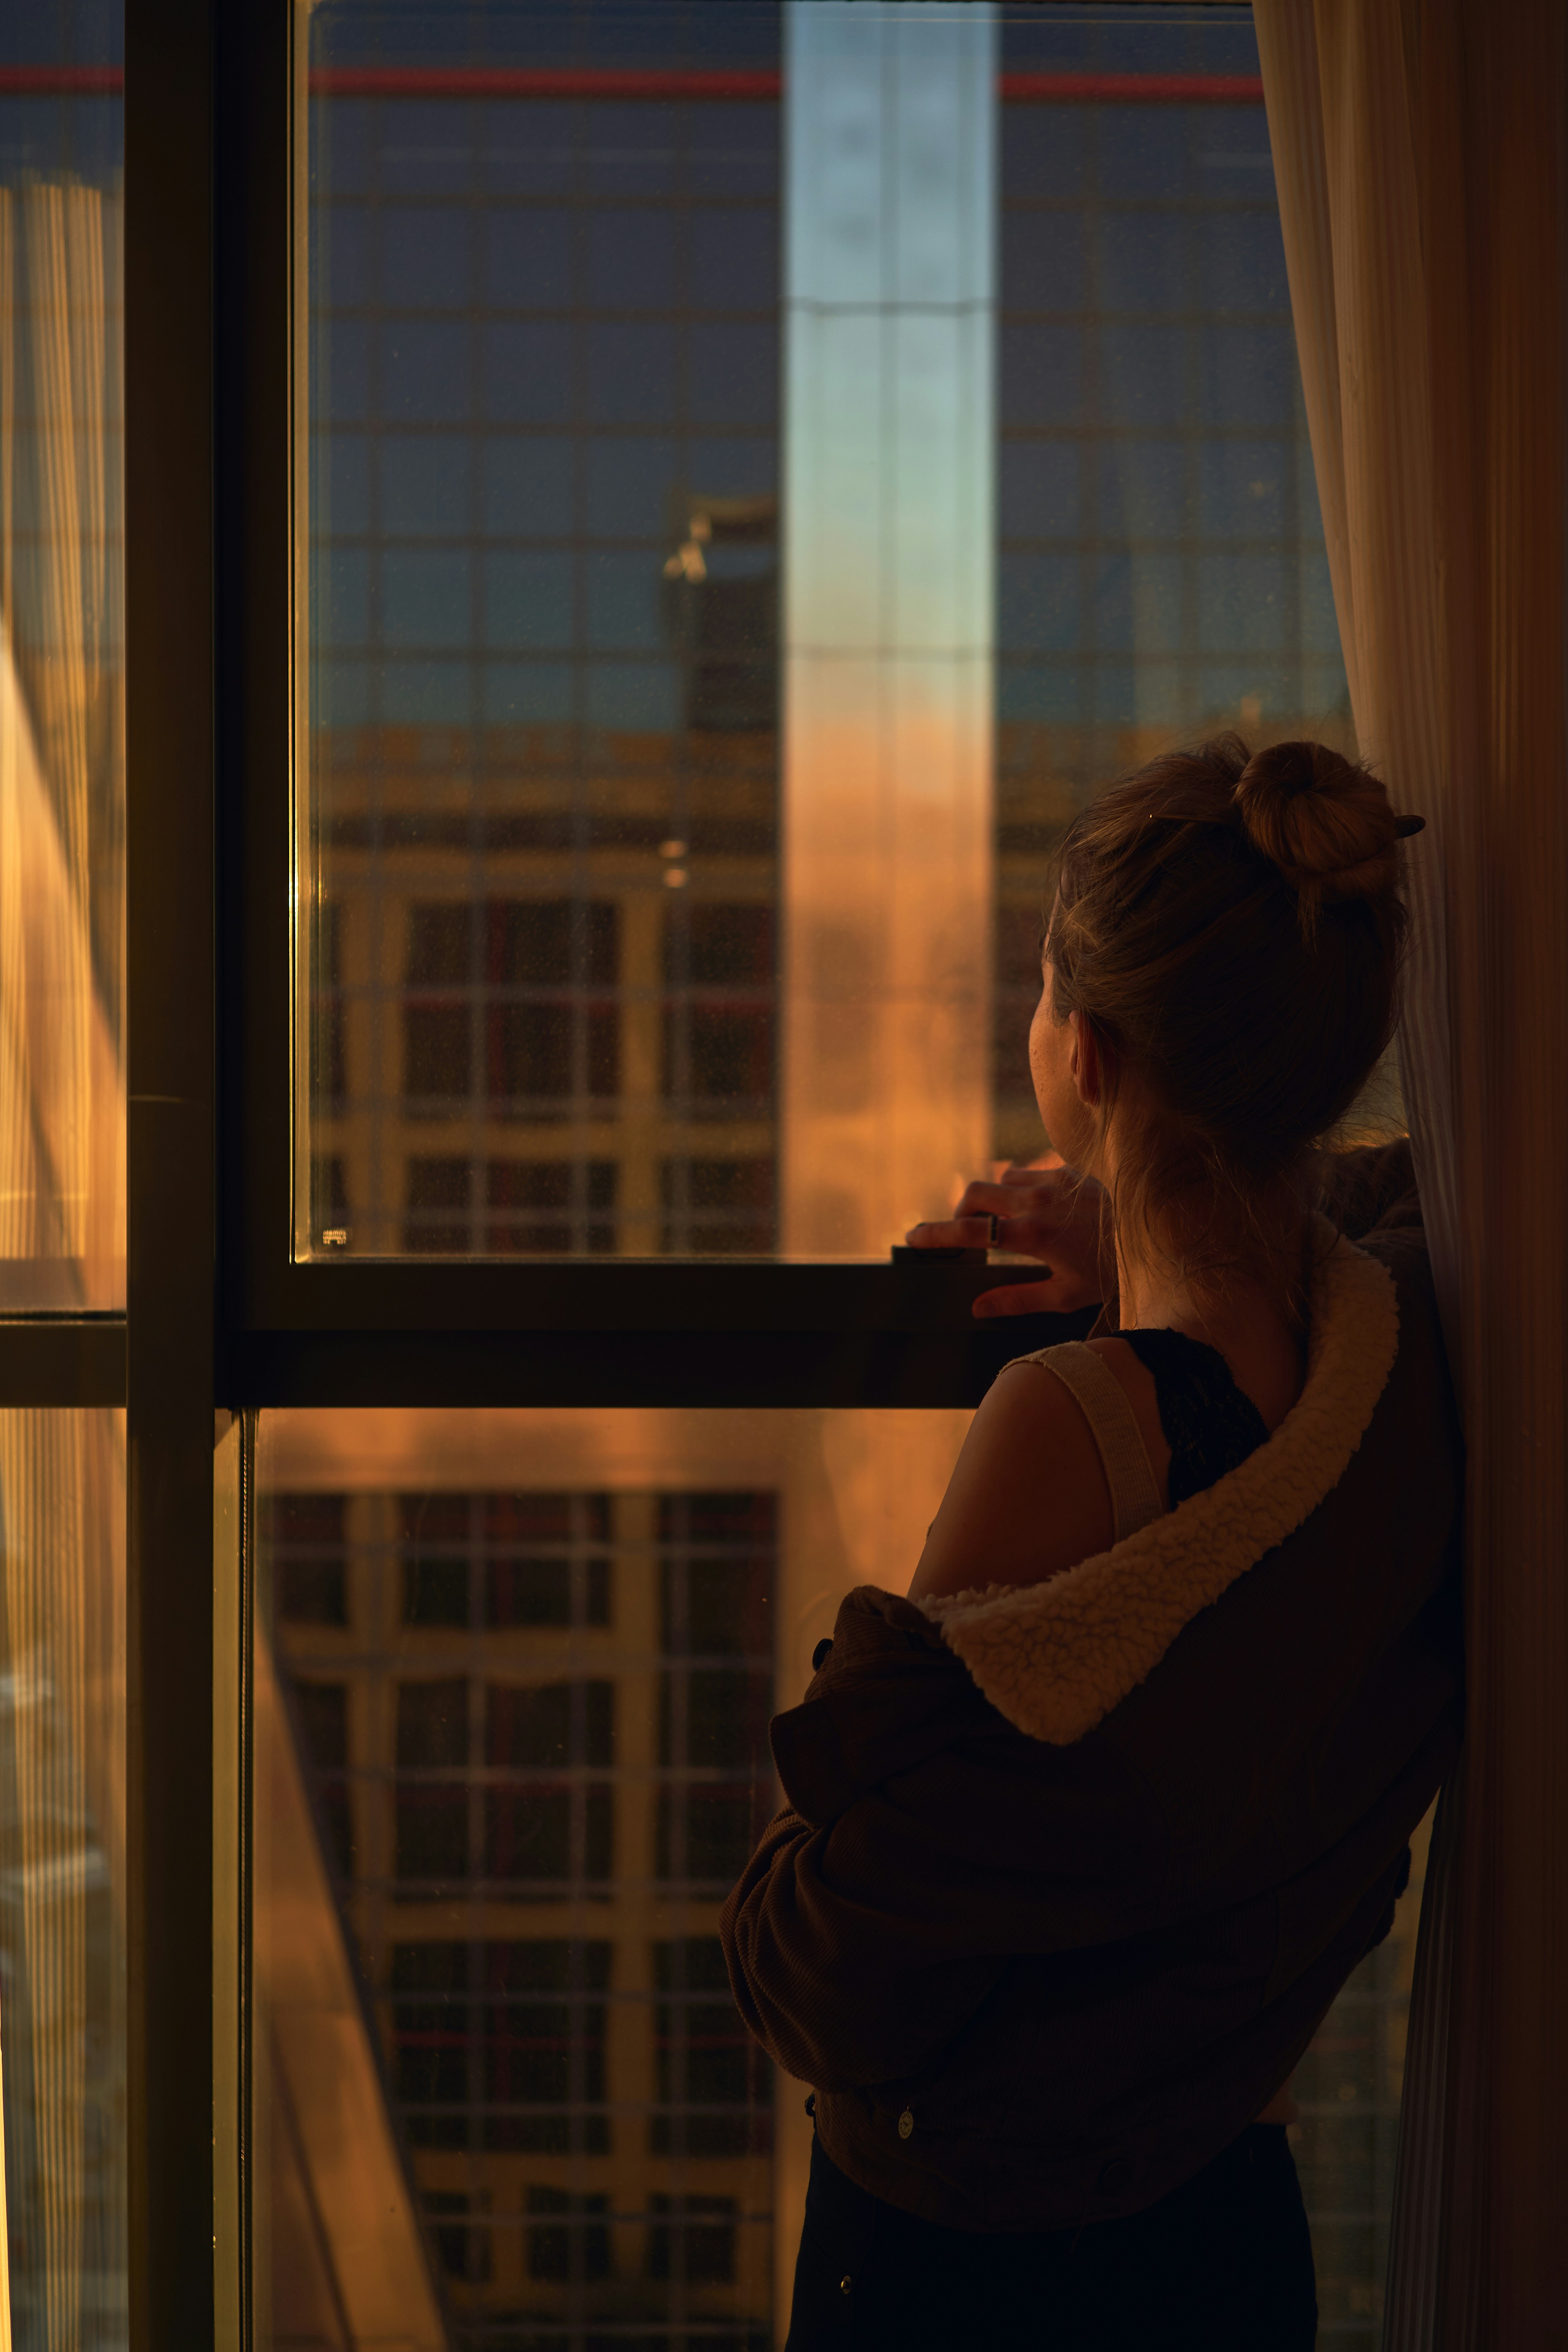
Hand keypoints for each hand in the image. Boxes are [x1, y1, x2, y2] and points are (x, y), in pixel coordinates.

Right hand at [903, 1158, 1112, 1317]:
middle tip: (961, 1231)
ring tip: (998, 1221)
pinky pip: (1028, 1171)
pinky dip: (1019, 1186)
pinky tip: (1031, 1206)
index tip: (912, 1237)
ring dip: (991, 1198)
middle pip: (975, 1193)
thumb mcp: (1064, 1296)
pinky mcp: (1068, 1171)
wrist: (1151, 1238)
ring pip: (1000, 1178)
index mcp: (1031, 1235)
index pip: (968, 1231)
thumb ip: (1016, 1299)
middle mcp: (1036, 1201)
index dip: (935, 1233)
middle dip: (959, 1211)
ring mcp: (1052, 1181)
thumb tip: (977, 1308)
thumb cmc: (1108, 1273)